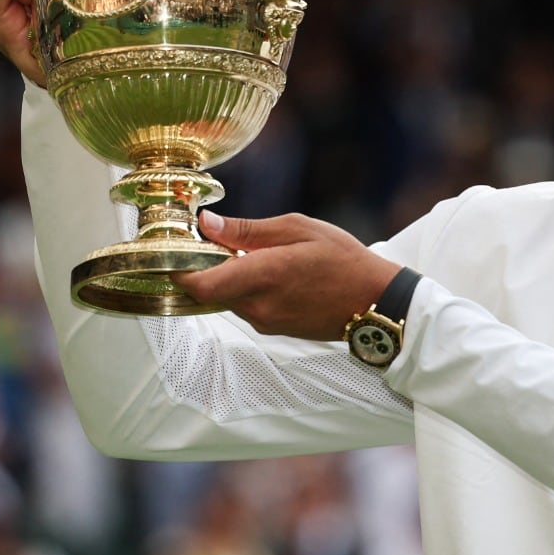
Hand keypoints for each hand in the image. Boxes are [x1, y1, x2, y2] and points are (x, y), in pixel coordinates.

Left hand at [176, 211, 401, 339]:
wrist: (375, 300)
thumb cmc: (342, 259)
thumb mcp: (297, 228)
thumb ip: (248, 229)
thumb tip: (207, 224)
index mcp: (262, 276)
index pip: (198, 284)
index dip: (180, 270)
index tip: (178, 249)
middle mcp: (258, 305)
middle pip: (208, 291)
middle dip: (205, 268)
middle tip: (212, 242)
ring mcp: (265, 322)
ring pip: (226, 299)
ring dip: (227, 278)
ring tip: (247, 252)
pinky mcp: (274, 329)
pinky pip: (246, 307)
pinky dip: (245, 289)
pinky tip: (266, 271)